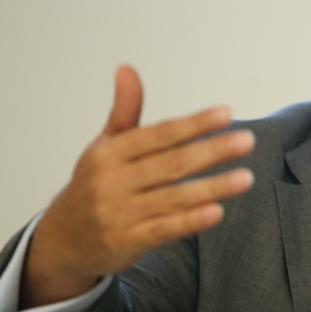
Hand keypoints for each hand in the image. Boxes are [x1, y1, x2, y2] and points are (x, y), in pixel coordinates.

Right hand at [21, 65, 255, 308]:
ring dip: (212, 187)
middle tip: (247, 140)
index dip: (193, 124)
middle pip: (171, 164)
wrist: (63, 241)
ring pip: (173, 197)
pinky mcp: (126, 243)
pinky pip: (164, 230)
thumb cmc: (94, 185)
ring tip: (245, 178)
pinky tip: (216, 212)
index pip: (159, 135)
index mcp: (109, 154)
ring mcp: (118, 214)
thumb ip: (124, 111)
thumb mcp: (103, 147)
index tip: (226, 114)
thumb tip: (127, 68)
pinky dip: (190, 221)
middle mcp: (112, 182)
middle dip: (212, 151)